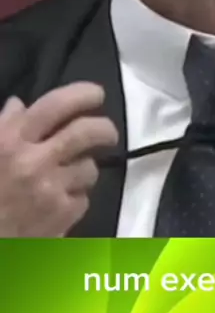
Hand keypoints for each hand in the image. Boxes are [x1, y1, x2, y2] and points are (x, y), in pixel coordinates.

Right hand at [0, 82, 118, 236]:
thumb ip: (2, 128)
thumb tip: (19, 105)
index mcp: (10, 140)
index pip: (56, 104)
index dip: (82, 94)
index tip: (96, 95)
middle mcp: (34, 161)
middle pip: (86, 132)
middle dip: (104, 129)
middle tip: (106, 133)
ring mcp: (51, 190)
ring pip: (89, 169)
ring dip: (84, 170)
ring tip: (70, 176)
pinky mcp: (61, 218)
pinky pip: (83, 199)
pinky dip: (75, 199)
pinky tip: (59, 203)